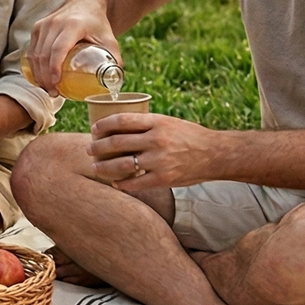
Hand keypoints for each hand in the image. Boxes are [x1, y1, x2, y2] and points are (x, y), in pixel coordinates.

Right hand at [26, 0, 119, 95]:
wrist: (86, 2)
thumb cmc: (98, 23)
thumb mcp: (109, 39)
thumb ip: (114, 59)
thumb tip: (114, 84)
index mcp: (72, 25)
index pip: (58, 48)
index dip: (54, 67)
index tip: (56, 83)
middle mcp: (55, 23)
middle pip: (44, 54)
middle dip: (45, 77)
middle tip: (54, 92)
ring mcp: (44, 24)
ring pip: (35, 54)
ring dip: (38, 74)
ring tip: (47, 88)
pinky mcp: (37, 27)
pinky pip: (32, 50)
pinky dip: (34, 66)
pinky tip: (40, 78)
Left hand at [87, 113, 217, 189]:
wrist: (215, 154)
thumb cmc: (189, 136)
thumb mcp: (168, 123)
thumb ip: (146, 125)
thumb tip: (117, 127)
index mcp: (157, 122)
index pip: (121, 120)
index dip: (103, 125)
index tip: (94, 129)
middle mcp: (156, 140)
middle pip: (116, 143)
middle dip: (97, 147)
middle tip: (89, 149)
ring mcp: (159, 160)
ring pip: (121, 165)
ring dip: (104, 167)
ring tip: (95, 167)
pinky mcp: (163, 178)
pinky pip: (135, 183)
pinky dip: (121, 183)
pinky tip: (115, 182)